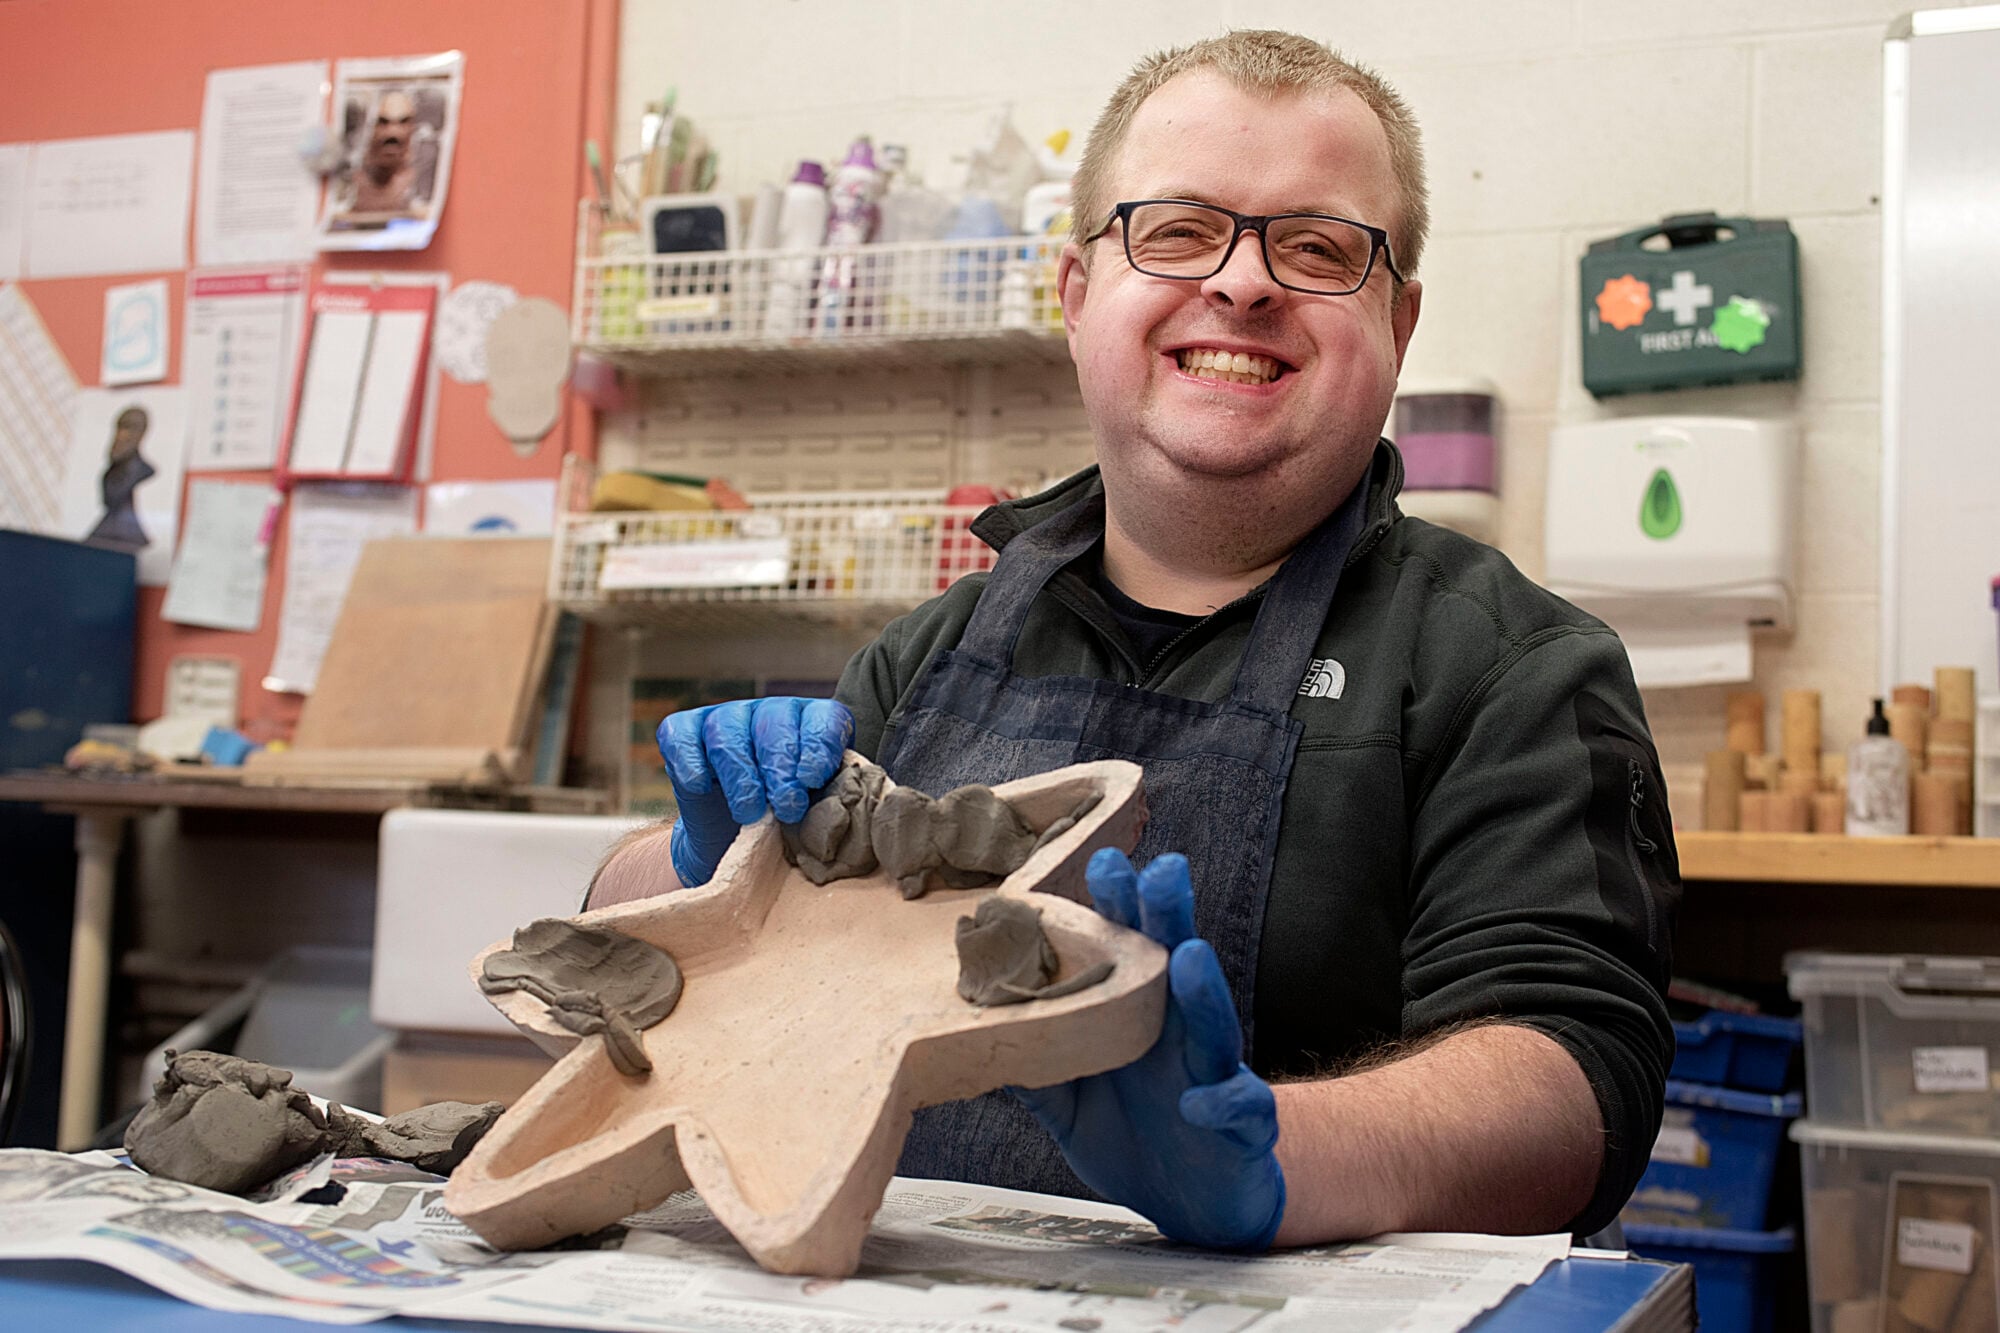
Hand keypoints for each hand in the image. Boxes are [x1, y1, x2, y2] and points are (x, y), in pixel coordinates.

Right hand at [656, 697, 851, 886]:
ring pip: (729, 731)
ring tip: (749, 813)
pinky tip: (702, 786)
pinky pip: (682, 736)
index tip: (812, 779)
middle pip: (775, 723)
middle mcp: (769, 713)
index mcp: (812, 724)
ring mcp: (724, 718)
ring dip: (741, 774)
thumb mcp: (816, 814)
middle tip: (787, 807)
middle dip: (781, 767)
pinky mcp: (684, 732)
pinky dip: (691, 761)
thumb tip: (849, 806)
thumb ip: (833, 801)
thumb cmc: (784, 826)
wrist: (731, 844)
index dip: (818, 745)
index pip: (823, 719)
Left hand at [1011, 849, 1284, 1249]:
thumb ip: (1035, 1070)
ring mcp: (1216, 1076)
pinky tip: (1200, 1101)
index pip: (1129, 954)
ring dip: (1204, 993)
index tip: (1101, 861)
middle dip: (1170, 917)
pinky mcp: (1243, 1126)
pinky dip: (1223, 1103)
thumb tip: (973, 1033)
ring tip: (1189, 955)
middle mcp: (1180, 1035)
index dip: (1118, 910)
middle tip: (1162, 869)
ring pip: (1215, 1028)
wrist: (1192, 1204)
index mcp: (1139, 1019)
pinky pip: (1240, 1108)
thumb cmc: (1133, 1135)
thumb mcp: (1070, 1106)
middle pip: (1178, 966)